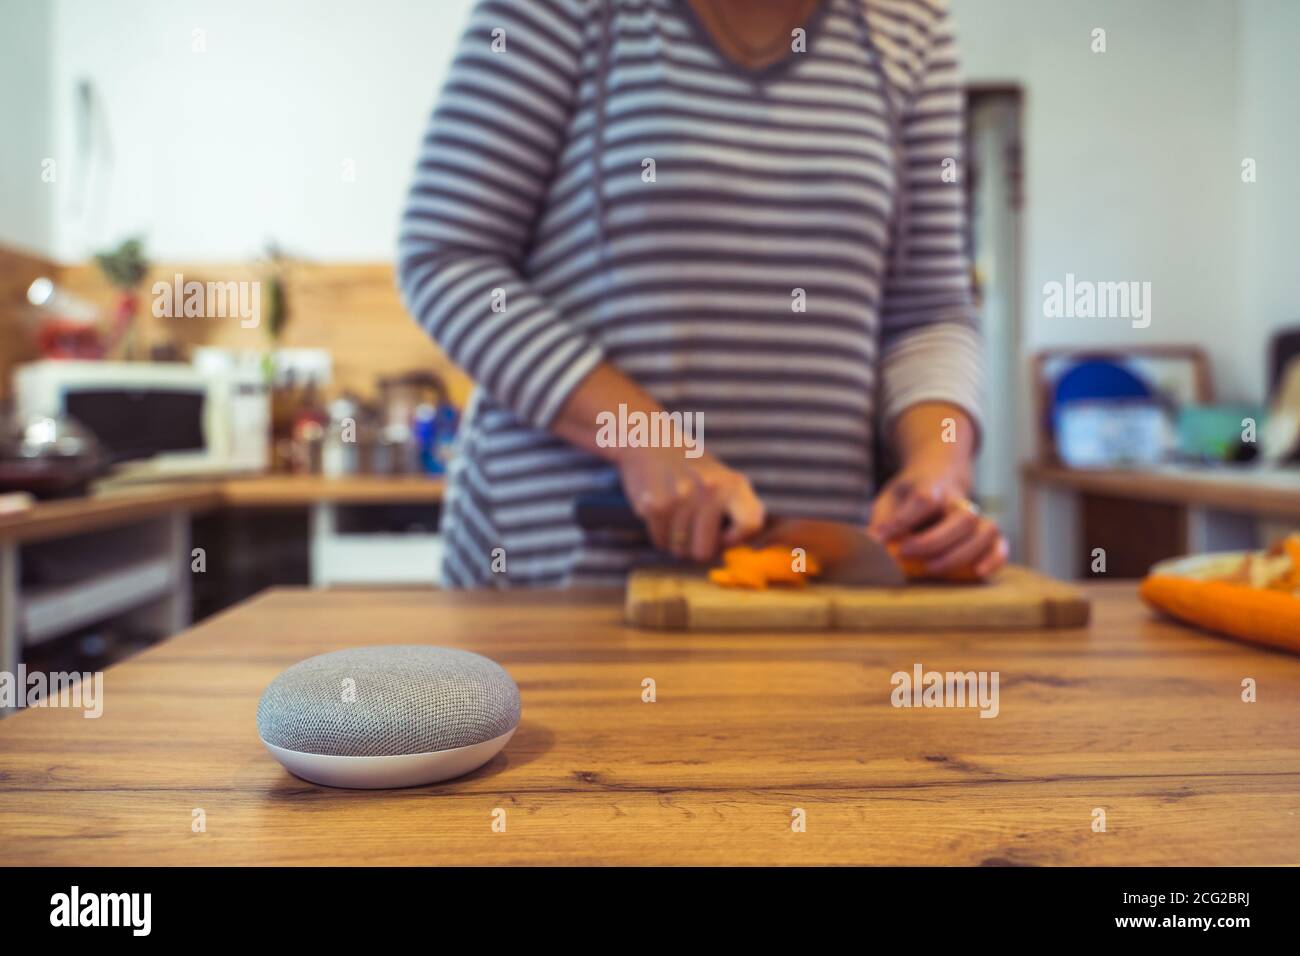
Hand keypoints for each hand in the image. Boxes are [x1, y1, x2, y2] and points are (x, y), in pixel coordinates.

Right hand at [618, 448, 764, 561]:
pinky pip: (661, 542)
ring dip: (677, 540)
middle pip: (705, 552)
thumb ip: (742, 510)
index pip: (750, 524)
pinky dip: (660, 534)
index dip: (735, 539)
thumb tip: (749, 546)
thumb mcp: (726, 480)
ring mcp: (682, 498)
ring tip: (676, 515)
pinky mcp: (657, 505)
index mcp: (734, 484)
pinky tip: (663, 513)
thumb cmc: (692, 468)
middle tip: (692, 529)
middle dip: (696, 548)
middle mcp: (711, 490)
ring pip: (680, 551)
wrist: (651, 440)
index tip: (723, 534)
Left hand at [868, 452, 1006, 579]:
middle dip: (933, 541)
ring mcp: (977, 515)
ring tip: (933, 569)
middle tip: (905, 553)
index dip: (903, 521)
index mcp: (932, 485)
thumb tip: (869, 545)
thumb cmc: (909, 494)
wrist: (939, 474)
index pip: (924, 500)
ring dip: (961, 554)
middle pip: (961, 518)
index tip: (881, 537)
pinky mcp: (986, 531)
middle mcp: (959, 500)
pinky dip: (995, 559)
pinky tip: (978, 573)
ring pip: (985, 530)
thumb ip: (882, 521)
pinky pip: (1000, 544)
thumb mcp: (890, 499)